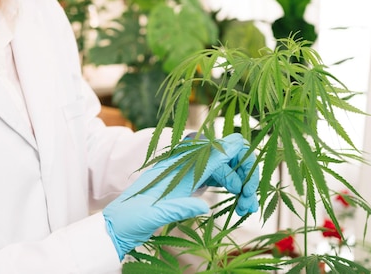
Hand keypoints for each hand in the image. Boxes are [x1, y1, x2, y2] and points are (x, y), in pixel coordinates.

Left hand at [103, 132, 259, 259]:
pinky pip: (218, 179)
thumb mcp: (158, 213)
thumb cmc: (135, 216)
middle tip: (250, 206)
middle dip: (246, 179)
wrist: (120, 223)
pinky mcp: (191, 183)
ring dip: (242, 187)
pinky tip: (238, 206)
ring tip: (246, 210)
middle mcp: (189, 163)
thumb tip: (205, 207)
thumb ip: (181, 207)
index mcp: (183, 164)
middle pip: (230, 159)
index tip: (250, 185)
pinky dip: (232, 191)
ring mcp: (191, 172)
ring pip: (226, 170)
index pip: (224, 148)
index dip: (245, 160)